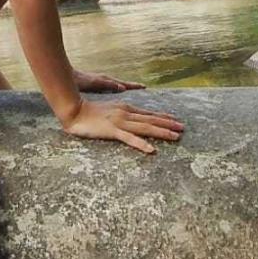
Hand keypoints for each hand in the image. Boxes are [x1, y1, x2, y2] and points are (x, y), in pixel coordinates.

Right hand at [61, 97, 184, 155]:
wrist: (74, 111)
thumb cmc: (89, 112)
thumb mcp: (110, 110)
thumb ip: (121, 113)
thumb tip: (132, 118)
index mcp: (126, 108)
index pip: (149, 113)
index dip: (163, 117)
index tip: (176, 120)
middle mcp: (126, 113)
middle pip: (151, 120)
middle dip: (168, 125)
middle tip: (183, 128)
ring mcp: (120, 122)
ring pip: (145, 128)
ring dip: (161, 132)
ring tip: (175, 137)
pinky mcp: (112, 130)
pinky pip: (129, 139)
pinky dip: (141, 144)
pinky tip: (151, 150)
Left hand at [72, 68, 145, 91]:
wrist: (67, 76)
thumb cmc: (80, 80)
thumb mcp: (95, 84)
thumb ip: (108, 85)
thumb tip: (123, 88)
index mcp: (107, 80)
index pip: (124, 84)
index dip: (133, 86)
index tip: (144, 87)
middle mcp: (105, 80)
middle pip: (121, 83)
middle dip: (131, 86)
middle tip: (142, 87)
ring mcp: (100, 82)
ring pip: (115, 85)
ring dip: (123, 87)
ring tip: (131, 91)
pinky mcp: (95, 85)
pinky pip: (108, 87)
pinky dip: (114, 89)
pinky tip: (113, 94)